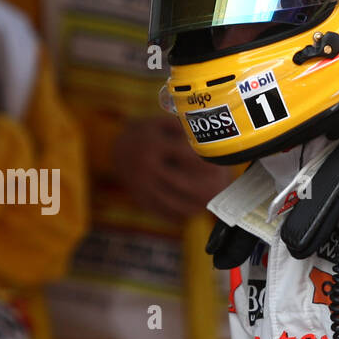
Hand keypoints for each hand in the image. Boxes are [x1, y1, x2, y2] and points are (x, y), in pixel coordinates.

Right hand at [110, 115, 232, 222]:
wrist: (118, 147)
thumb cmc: (148, 133)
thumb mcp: (162, 124)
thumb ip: (183, 129)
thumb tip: (209, 138)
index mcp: (154, 145)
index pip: (185, 156)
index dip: (204, 163)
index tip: (219, 168)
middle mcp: (146, 166)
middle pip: (179, 182)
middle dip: (202, 189)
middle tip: (219, 191)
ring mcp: (141, 184)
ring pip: (170, 201)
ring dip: (191, 206)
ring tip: (206, 206)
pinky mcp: (139, 196)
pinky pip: (160, 210)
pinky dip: (175, 214)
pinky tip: (189, 214)